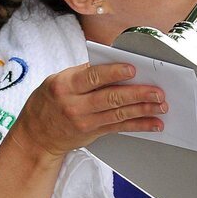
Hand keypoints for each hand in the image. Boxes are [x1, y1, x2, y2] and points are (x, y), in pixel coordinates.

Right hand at [13, 61, 167, 159]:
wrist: (35, 134)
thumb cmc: (48, 101)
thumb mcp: (58, 80)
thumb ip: (84, 74)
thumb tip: (114, 63)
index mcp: (65, 85)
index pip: (92, 77)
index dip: (114, 73)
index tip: (133, 69)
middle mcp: (74, 104)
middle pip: (110, 98)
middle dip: (137, 94)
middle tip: (157, 91)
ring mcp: (84, 121)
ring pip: (119, 114)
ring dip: (143, 110)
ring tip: (161, 105)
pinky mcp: (93, 133)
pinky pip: (120, 128)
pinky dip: (139, 125)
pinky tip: (153, 123)